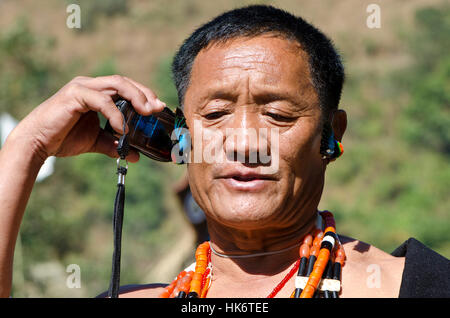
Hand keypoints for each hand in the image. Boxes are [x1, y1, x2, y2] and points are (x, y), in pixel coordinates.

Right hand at [10, 75, 165, 162]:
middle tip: (157, 108)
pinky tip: (120, 128)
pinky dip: (115, 113)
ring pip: (116, 84)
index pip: (126, 88)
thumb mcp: (96, 141)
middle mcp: (91, 86)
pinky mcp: (75, 94)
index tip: (159, 108)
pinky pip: (102, 100)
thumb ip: (115, 145)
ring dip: (135, 97)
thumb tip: (136, 156)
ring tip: (146, 113)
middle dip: (144, 94)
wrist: (38, 143)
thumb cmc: (64, 138)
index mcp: (97, 93)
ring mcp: (83, 87)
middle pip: (125, 82)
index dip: (144, 95)